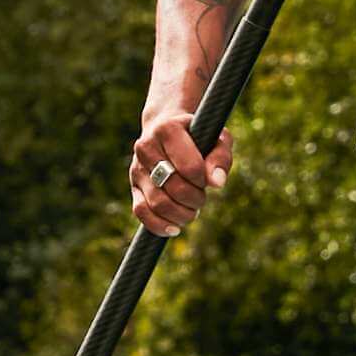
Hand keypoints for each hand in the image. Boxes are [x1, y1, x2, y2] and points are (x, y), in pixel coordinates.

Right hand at [130, 109, 231, 234]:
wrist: (167, 128)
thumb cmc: (198, 136)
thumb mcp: (217, 138)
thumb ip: (221, 157)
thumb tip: (217, 183)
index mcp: (167, 129)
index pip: (190, 168)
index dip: (203, 180)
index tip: (206, 178)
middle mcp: (146, 147)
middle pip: (174, 188)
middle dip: (195, 199)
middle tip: (201, 197)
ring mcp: (137, 168)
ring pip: (158, 204)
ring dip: (181, 214)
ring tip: (192, 211)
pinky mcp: (134, 186)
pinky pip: (141, 212)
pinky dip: (159, 225)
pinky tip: (175, 227)